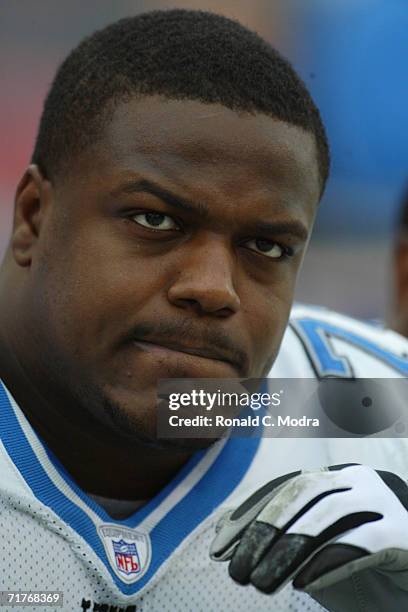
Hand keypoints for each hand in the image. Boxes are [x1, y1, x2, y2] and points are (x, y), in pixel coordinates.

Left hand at [210, 464, 407, 610]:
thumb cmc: (356, 559)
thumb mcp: (309, 547)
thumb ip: (272, 532)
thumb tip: (221, 527)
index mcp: (332, 476)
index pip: (281, 487)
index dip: (248, 516)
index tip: (219, 551)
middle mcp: (357, 479)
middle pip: (303, 492)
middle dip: (265, 530)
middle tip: (239, 573)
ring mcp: (382, 502)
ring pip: (329, 513)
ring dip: (290, 549)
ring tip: (262, 583)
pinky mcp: (404, 533)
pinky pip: (362, 541)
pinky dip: (328, 561)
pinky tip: (304, 584)